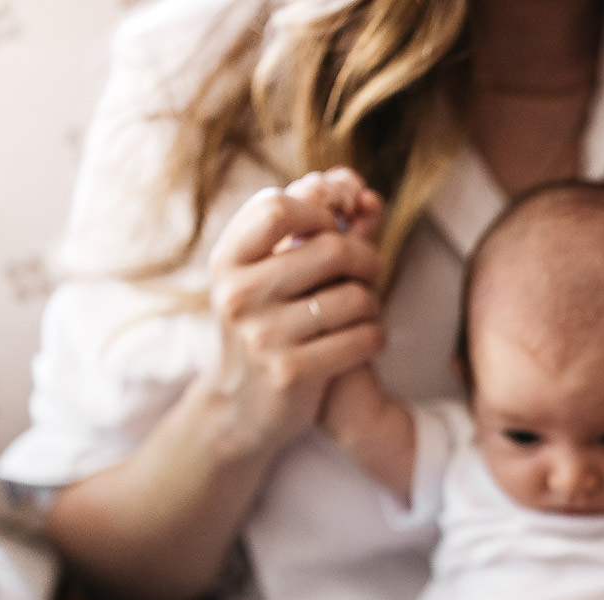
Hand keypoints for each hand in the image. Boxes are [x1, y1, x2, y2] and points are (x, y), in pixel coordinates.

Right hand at [203, 168, 386, 456]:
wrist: (241, 408)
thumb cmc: (266, 325)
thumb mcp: (268, 274)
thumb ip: (310, 228)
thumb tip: (360, 188)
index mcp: (227, 260)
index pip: (278, 206)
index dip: (321, 209)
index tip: (336, 227)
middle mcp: (237, 294)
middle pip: (332, 248)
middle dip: (367, 258)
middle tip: (370, 271)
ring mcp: (262, 335)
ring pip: (356, 296)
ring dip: (374, 301)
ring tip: (365, 309)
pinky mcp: (292, 372)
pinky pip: (364, 337)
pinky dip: (376, 335)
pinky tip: (365, 339)